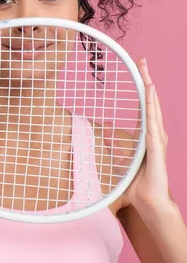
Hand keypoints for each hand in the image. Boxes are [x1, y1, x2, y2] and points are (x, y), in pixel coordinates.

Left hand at [105, 58, 170, 211]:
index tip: (140, 70)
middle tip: (143, 61)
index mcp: (147, 136)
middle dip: (147, 80)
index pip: (145, 107)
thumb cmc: (137, 184)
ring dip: (150, 89)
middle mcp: (154, 134)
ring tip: (146, 71)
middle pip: (151, 102)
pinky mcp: (156, 147)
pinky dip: (151, 106)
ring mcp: (157, 140)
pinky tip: (149, 93)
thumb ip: (114, 144)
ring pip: (154, 108)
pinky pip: (153, 122)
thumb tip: (104, 130)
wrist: (148, 202)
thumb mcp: (120, 159)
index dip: (143, 88)